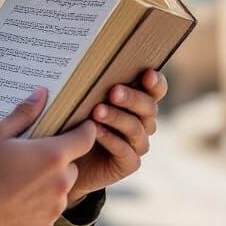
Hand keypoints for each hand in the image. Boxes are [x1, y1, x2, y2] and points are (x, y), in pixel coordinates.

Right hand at [0, 88, 96, 225]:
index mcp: (53, 155)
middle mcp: (61, 181)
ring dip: (50, 183)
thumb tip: (41, 93)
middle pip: (71, 164)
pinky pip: (50, 209)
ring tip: (22, 181)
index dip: (86, 130)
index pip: (86, 138)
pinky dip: (41, 204)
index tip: (81, 126)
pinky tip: (19, 200)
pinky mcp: (47, 225)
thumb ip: (24, 113)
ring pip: (61, 188)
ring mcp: (56, 206)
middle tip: (34, 158)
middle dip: (58, 160)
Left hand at [67, 69, 167, 206]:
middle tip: (113, 92)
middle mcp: (143, 121)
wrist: (68, 157)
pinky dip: (110, 139)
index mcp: (138, 100)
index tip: (147, 74)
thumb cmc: (75, 118)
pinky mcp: (128, 163)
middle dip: (132, 98)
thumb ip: (94, 84)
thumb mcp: (83, 98)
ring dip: (117, 118)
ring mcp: (137, 143)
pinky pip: (125, 151)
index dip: (156, 82)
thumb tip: (89, 63)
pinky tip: (95, 132)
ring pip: (136, 128)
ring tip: (97, 111)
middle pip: (149, 107)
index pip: (156, 89)